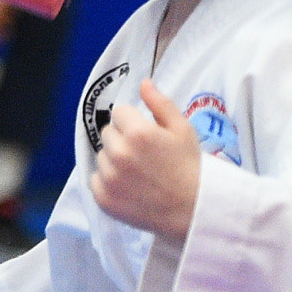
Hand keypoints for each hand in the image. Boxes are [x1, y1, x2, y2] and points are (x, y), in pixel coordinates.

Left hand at [91, 80, 201, 238]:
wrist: (195, 209)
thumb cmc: (190, 166)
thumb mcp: (183, 130)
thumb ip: (160, 103)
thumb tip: (143, 82)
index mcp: (137, 133)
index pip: (119, 113)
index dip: (134, 122)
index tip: (148, 135)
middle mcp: (118, 153)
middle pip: (108, 133)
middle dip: (123, 139)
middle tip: (145, 155)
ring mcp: (109, 177)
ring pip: (101, 156)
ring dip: (114, 160)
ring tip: (139, 173)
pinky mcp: (103, 197)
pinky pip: (96, 179)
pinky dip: (108, 182)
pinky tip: (130, 186)